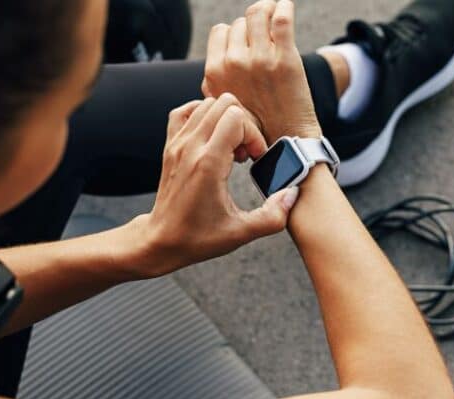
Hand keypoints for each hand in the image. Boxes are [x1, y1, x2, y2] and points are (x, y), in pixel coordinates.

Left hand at [126, 95, 298, 277]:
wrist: (162, 240)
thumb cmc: (198, 237)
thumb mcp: (241, 232)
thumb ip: (273, 216)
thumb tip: (292, 194)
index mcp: (208, 164)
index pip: (237, 118)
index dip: (254, 135)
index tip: (255, 159)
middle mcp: (190, 147)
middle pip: (224, 104)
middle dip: (243, 124)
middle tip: (245, 153)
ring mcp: (177, 144)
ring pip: (207, 104)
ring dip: (225, 120)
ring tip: (231, 148)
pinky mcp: (170, 146)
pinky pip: (185, 112)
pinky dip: (203, 116)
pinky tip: (213, 137)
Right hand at [203, 0, 322, 142]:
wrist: (286, 141)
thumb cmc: (256, 128)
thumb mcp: (223, 107)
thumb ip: (213, 85)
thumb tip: (212, 70)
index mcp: (216, 72)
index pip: (221, 31)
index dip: (234, 34)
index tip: (247, 41)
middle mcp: (235, 63)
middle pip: (241, 22)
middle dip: (253, 27)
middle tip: (265, 37)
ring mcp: (261, 59)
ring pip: (258, 13)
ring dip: (267, 10)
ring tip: (275, 14)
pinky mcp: (286, 58)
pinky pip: (281, 18)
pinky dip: (284, 7)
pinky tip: (285, 7)